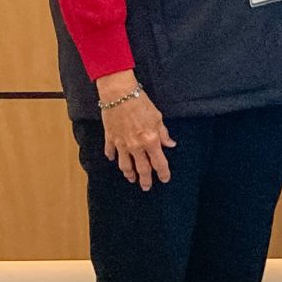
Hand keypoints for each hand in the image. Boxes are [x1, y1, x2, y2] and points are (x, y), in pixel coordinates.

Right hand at [96, 70, 175, 190]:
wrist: (119, 94)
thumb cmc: (141, 103)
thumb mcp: (157, 117)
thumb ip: (164, 133)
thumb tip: (171, 145)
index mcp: (150, 140)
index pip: (159, 163)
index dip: (163, 173)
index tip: (165, 179)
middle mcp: (136, 146)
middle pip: (141, 169)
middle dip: (145, 180)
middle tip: (146, 187)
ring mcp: (121, 144)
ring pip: (124, 165)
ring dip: (128, 174)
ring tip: (131, 179)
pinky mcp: (110, 138)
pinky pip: (110, 152)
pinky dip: (112, 157)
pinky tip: (113, 160)